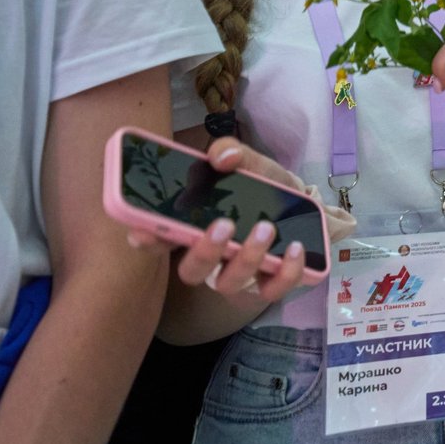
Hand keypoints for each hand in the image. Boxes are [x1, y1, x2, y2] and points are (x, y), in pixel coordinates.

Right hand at [128, 137, 314, 300]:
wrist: (301, 203)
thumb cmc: (261, 186)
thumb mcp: (249, 163)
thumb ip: (231, 153)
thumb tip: (224, 157)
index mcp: (195, 228)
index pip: (161, 240)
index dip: (148, 240)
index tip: (142, 234)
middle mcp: (212, 258)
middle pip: (191, 271)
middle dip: (203, 252)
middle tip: (223, 225)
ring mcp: (239, 275)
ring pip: (229, 283)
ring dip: (247, 257)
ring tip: (266, 228)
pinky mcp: (270, 284)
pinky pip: (273, 290)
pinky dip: (285, 273)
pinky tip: (294, 248)